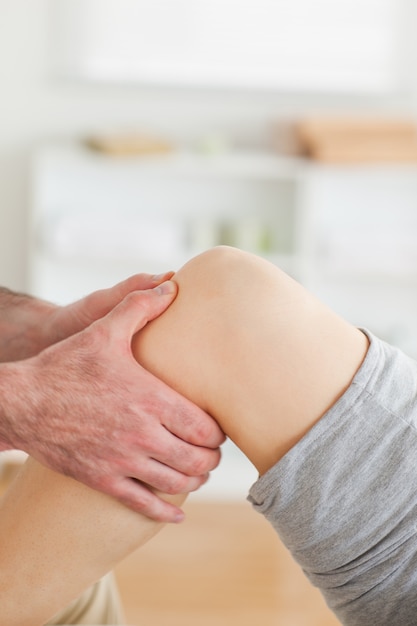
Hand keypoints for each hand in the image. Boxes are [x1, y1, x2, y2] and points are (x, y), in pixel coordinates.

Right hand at [3, 281, 224, 521]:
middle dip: (210, 457)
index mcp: (150, 399)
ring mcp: (122, 460)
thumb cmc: (64, 365)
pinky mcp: (102, 479)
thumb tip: (171, 285)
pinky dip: (165, 512)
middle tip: (210, 451)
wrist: (21, 401)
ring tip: (197, 472)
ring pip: (176, 483)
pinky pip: (142, 504)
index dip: (218, 432)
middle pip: (197, 459)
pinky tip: (177, 514)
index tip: (218, 428)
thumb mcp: (103, 331)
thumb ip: (140, 306)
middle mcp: (142, 434)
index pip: (204, 427)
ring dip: (194, 480)